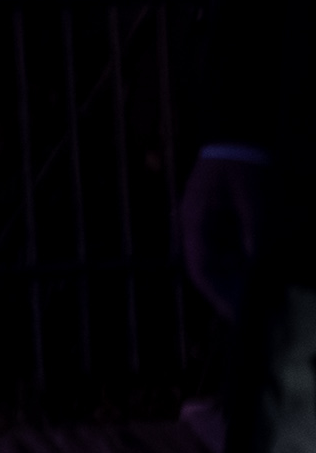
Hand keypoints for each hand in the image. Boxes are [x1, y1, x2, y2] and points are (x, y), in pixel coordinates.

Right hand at [186, 149, 273, 317]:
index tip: (234, 314)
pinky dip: (239, 261)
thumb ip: (255, 234)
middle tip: (248, 311)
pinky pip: (223, 248)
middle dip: (226, 290)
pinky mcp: (214, 220)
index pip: (201, 268)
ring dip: (234, 276)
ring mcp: (203, 224)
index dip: (216, 294)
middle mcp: (195, 228)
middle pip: (206, 268)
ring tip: (257, 295)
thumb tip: (257, 265)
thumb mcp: (254, 201)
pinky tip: (256, 270)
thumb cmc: (242, 169)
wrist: (235, 139)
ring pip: (215, 260)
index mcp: (196, 224)